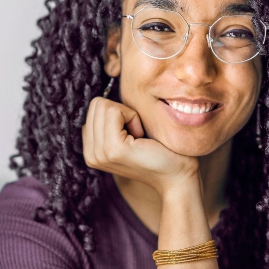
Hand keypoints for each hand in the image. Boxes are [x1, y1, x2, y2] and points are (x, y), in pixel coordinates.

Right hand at [82, 97, 199, 196]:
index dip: (119, 114)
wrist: (178, 176)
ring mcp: (99, 153)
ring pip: (103, 105)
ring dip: (128, 115)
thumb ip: (112, 121)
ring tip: (140, 138)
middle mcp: (90, 154)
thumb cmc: (162, 151)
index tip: (135, 134)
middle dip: (122, 112)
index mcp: (91, 150)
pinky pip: (114, 111)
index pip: (93, 109)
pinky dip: (132, 117)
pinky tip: (142, 137)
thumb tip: (107, 92)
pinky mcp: (112, 149)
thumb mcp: (130, 134)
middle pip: (96, 104)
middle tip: (139, 135)